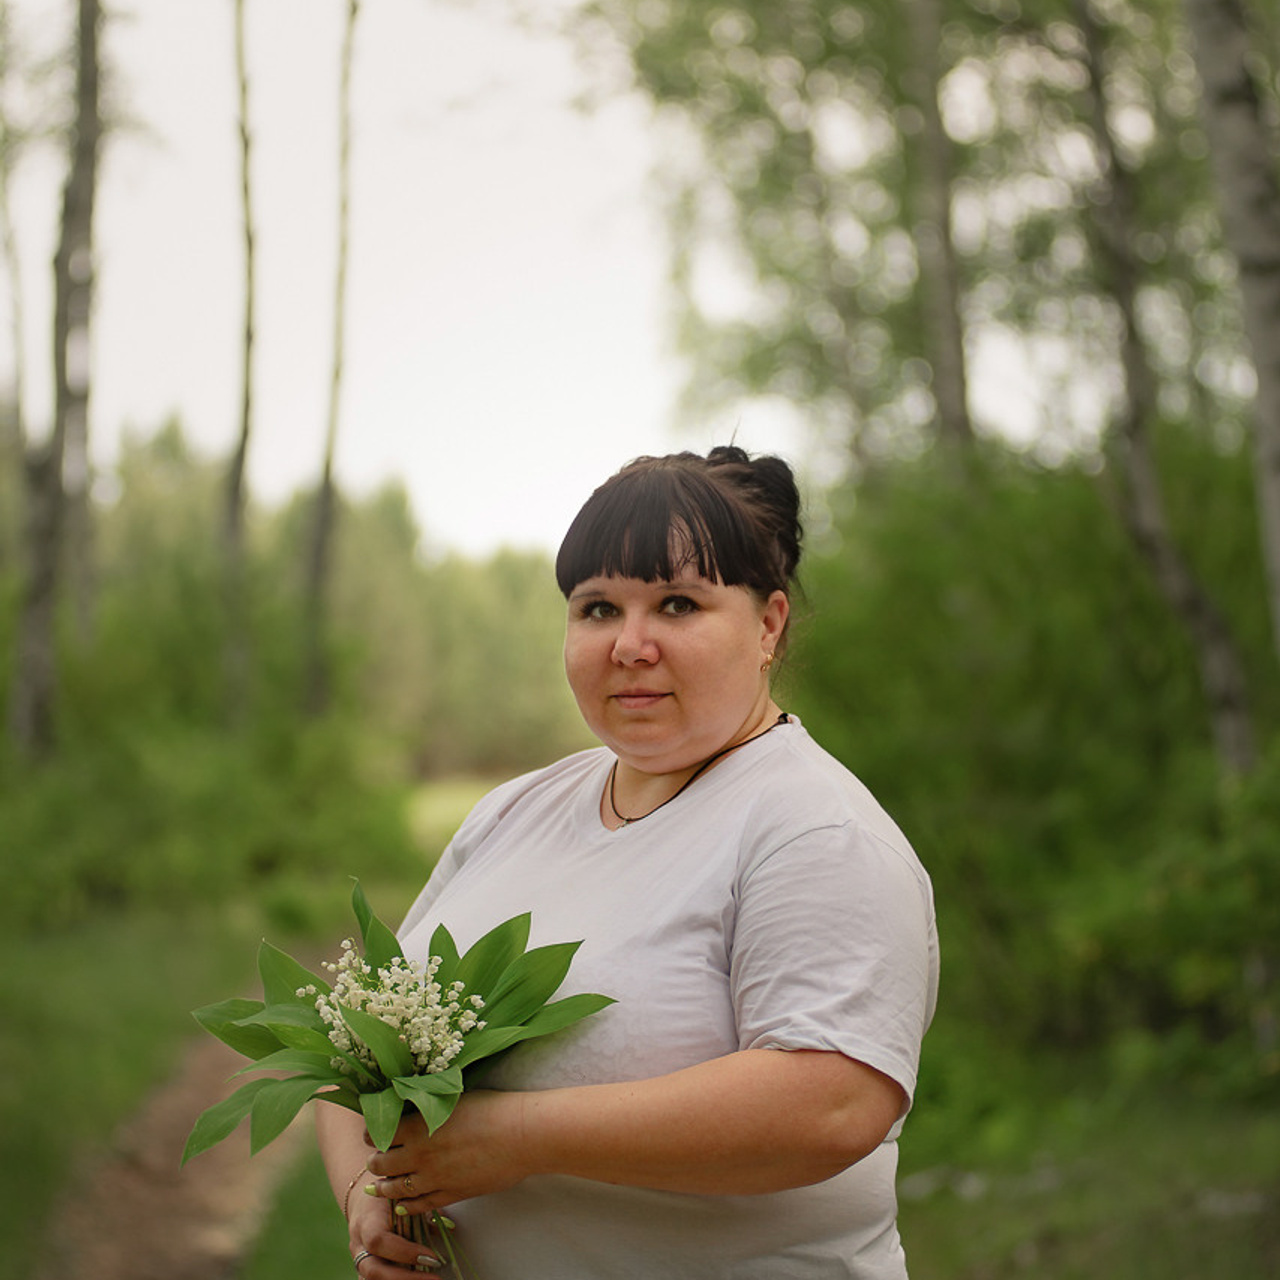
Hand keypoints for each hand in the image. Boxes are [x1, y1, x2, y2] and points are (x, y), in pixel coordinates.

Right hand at [347, 1185, 445, 1276]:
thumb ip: (422, 1211)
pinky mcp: (363, 1268)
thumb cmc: (387, 1196)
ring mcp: (358, 1259)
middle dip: (405, 1278)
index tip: (431, 1257)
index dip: (405, 1252)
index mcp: (367, 1220)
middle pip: (373, 1270)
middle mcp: (358, 1243)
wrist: (363, 1199)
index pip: (379, 1241)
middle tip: (434, 1278)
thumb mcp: (402, 1195)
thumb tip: (450, 1227)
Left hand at [364, 1090, 527, 1213]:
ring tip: (381, 1186)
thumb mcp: (454, 1097)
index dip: (374, 1134)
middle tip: (374, 1159)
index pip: (382, 1134)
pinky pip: (422, 1205)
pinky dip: (408, 1206)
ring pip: (398, 1189)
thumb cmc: (492, 1108)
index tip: (372, 1134)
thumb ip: (429, 1105)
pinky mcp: (453, 1193)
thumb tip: (415, 1104)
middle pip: (383, 1164)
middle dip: (375, 1162)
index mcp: (420, 1126)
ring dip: (386, 1188)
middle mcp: (422, 1154)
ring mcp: (436, 1177)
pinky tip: (403, 1205)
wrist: (521, 1134)